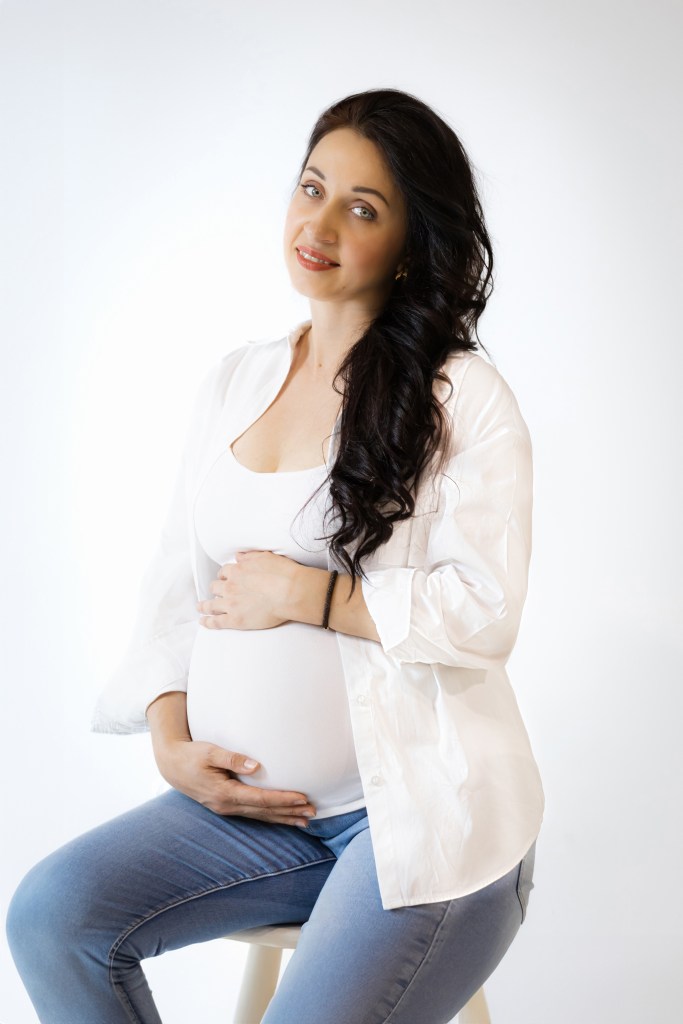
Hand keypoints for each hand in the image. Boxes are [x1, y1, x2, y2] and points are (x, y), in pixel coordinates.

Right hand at [154, 737, 316, 824]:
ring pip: (260, 816)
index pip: (260, 799)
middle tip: (313, 812)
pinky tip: (283, 817)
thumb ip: (233, 758)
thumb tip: (256, 766)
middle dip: (289, 812)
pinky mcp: (227, 806)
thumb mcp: (210, 751)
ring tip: (305, 820)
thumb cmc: (192, 755)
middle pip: (264, 812)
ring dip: (283, 818)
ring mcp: (226, 808)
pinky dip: (271, 817)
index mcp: (224, 793)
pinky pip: (254, 814)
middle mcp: (227, 805)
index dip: (283, 799)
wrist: (172, 766)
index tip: (302, 798)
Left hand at [196, 549, 300, 629]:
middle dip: (216, 588)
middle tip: (216, 592)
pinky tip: (204, 621)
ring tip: (201, 607)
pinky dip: (207, 622)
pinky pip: (216, 621)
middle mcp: (231, 586)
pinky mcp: (234, 619)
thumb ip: (249, 556)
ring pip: (211, 604)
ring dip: (204, 605)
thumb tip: (239, 556)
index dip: (224, 575)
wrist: (290, 592)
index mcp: (238, 570)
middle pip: (216, 587)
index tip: (224, 578)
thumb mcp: (265, 557)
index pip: (224, 572)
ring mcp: (231, 603)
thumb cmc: (283, 574)